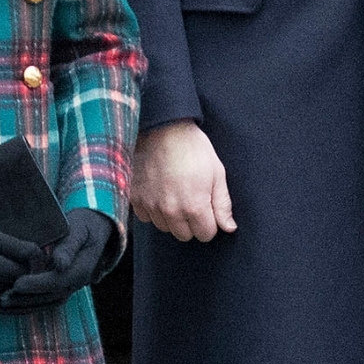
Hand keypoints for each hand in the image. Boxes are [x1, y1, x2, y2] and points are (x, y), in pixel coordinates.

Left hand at [0, 208, 114, 311]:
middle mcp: (76, 282)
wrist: (93, 232)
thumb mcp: (78, 230)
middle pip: (51, 296)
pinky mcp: (60, 289)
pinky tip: (9, 306)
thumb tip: (60, 264)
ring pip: (47, 302)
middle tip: (3, 297)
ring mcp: (69, 287)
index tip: (17, 284)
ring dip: (25, 306)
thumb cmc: (82, 226)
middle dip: (27, 299)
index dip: (38, 284)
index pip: (59, 281)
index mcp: (82, 268)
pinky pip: (45, 302)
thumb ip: (69, 246)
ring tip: (2, 304)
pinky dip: (27, 306)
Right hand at [131, 120, 234, 242]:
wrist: (162, 127)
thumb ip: (222, 204)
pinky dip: (153, 210)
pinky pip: (146, 217)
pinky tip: (158, 192)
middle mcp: (170, 211)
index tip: (207, 206)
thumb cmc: (192, 147)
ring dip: (171, 217)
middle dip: (191, 222)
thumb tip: (229, 227)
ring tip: (174, 193)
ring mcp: (150, 206)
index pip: (206, 234)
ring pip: (165, 228)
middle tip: (191, 199)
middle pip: (185, 235)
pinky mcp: (135, 198)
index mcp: (194, 206)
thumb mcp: (216, 172)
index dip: (210, 222)